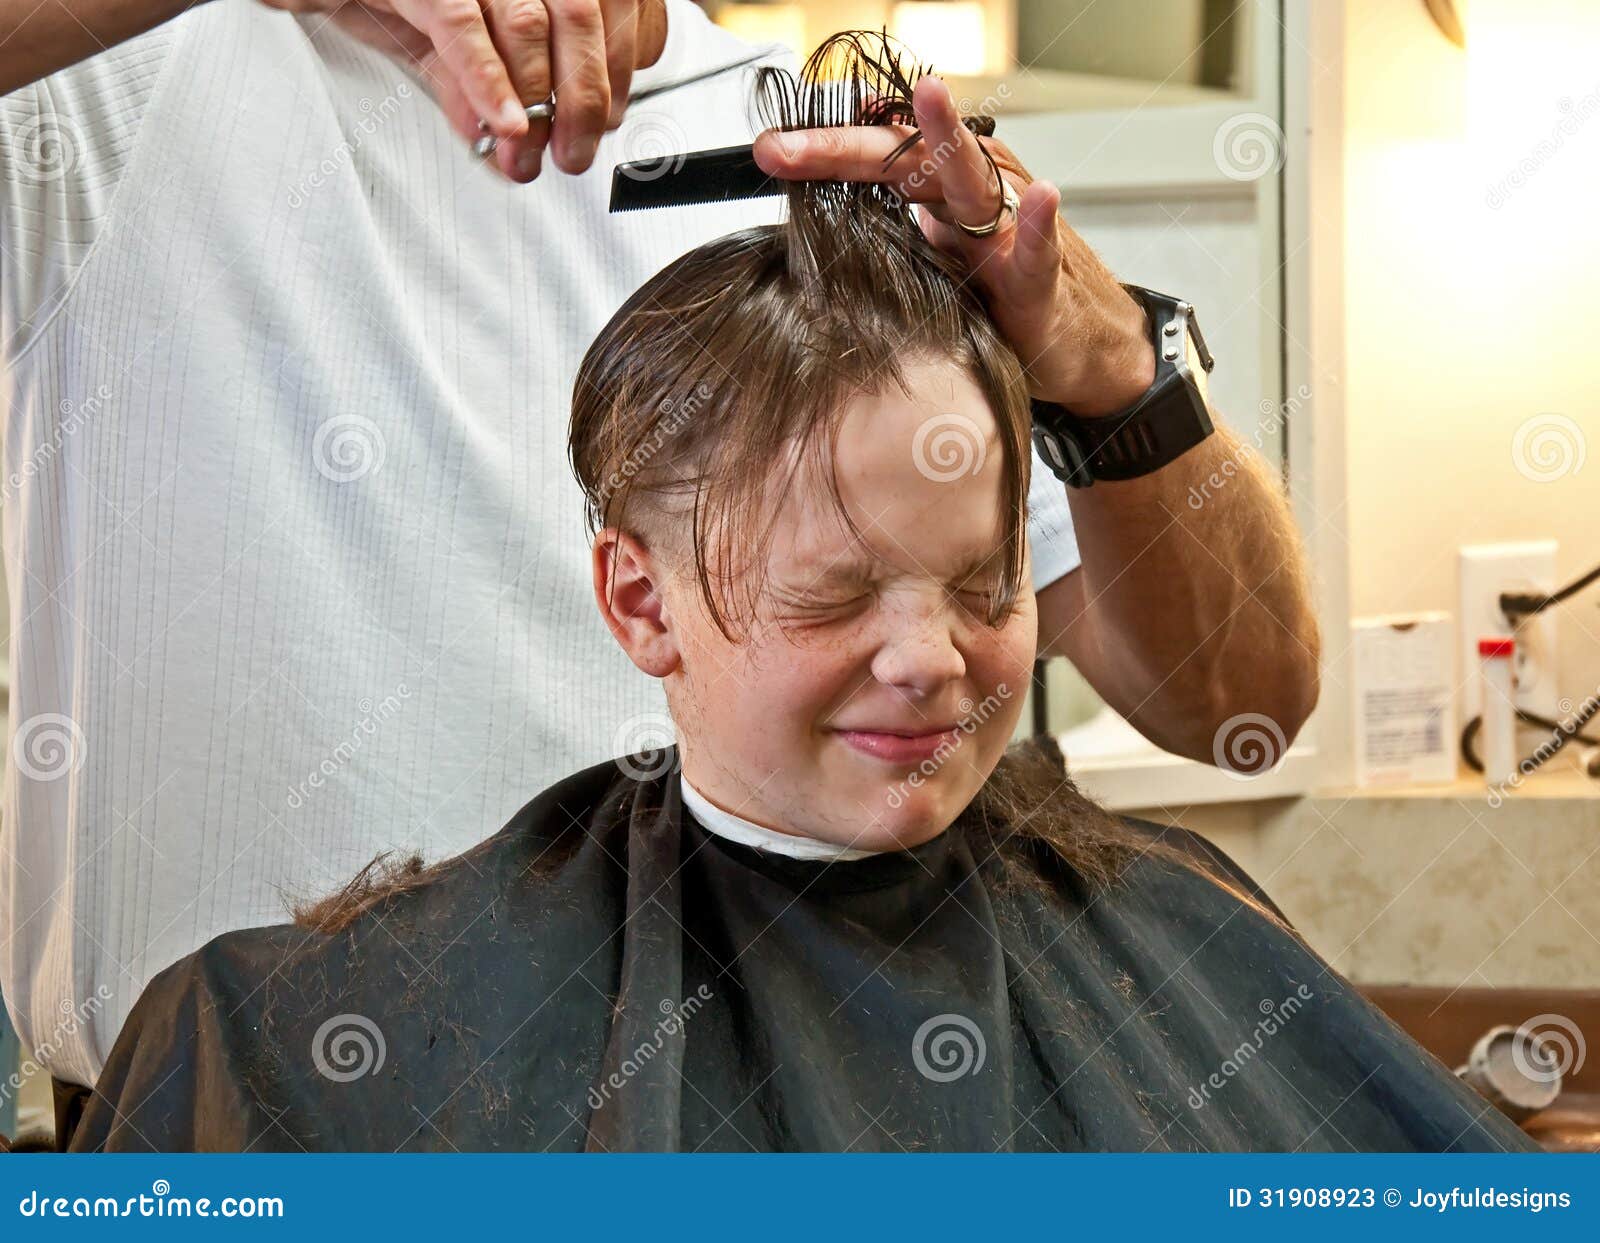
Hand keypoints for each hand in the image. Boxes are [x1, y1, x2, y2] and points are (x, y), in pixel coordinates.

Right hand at [260, 0, 665, 183]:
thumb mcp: (430, 37)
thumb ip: (472, 81)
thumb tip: (509, 137)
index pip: (595, 6)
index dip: (609, 71)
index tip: (602, 125)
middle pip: (575, 15)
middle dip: (582, 98)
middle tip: (571, 154)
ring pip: (529, 23)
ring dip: (537, 102)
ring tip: (528, 154)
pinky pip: (461, 22)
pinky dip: (488, 80)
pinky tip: (505, 122)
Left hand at [751, 74, 1156, 415]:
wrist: (1079, 344)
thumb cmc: (1002, 298)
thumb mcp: (931, 266)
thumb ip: (886, 239)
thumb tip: (816, 229)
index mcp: (938, 193)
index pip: (873, 160)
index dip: (821, 153)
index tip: (768, 152)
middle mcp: (972, 197)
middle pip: (903, 158)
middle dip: (844, 148)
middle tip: (787, 148)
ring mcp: (1007, 233)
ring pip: (973, 177)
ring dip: (949, 137)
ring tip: (929, 97)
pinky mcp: (1042, 277)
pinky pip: (1039, 247)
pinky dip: (1038, 223)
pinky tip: (1041, 197)